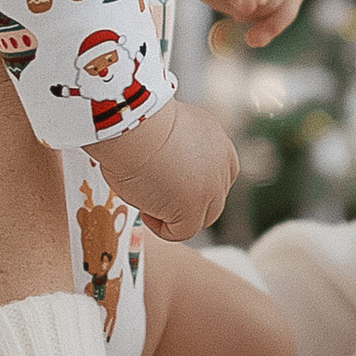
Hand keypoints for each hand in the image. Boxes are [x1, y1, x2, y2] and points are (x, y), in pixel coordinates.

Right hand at [92, 99, 237, 240]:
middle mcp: (221, 164)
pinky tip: (144, 209)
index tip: (170, 182)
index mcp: (216, 140)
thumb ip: (180, 150)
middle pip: (214, 199)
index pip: (221, 173)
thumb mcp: (168, 130)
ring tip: (145, 197)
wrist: (134, 126)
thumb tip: (166, 169)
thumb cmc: (136, 123)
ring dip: (174, 215)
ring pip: (201, 218)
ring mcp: (211, 188)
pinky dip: (161, 227)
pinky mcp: (193, 208)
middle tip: (154, 193)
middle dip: (187, 203)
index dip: (198, 184)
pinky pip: (181, 232)